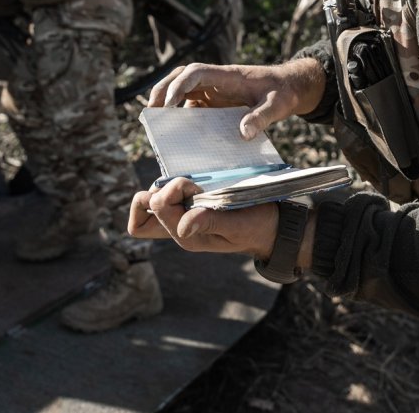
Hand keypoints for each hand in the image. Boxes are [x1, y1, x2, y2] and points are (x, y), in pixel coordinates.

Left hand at [128, 177, 277, 258]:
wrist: (274, 226)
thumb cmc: (257, 227)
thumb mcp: (236, 226)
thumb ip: (209, 222)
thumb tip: (181, 226)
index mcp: (186, 237)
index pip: (150, 217)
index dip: (163, 198)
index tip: (191, 190)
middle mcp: (179, 227)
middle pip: (144, 208)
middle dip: (163, 189)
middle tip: (193, 186)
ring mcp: (184, 215)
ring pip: (154, 198)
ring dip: (170, 185)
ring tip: (197, 184)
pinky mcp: (193, 204)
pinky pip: (170, 192)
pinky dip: (177, 183)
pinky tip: (198, 181)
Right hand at [147, 57, 326, 139]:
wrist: (288, 88)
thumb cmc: (282, 93)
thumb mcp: (276, 106)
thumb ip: (261, 118)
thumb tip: (243, 133)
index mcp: (227, 75)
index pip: (196, 72)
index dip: (179, 85)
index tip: (170, 103)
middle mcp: (215, 80)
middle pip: (180, 76)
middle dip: (163, 89)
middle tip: (151, 110)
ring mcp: (213, 90)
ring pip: (181, 88)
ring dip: (166, 99)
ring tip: (154, 120)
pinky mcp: (214, 101)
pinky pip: (191, 104)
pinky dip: (179, 114)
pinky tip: (174, 132)